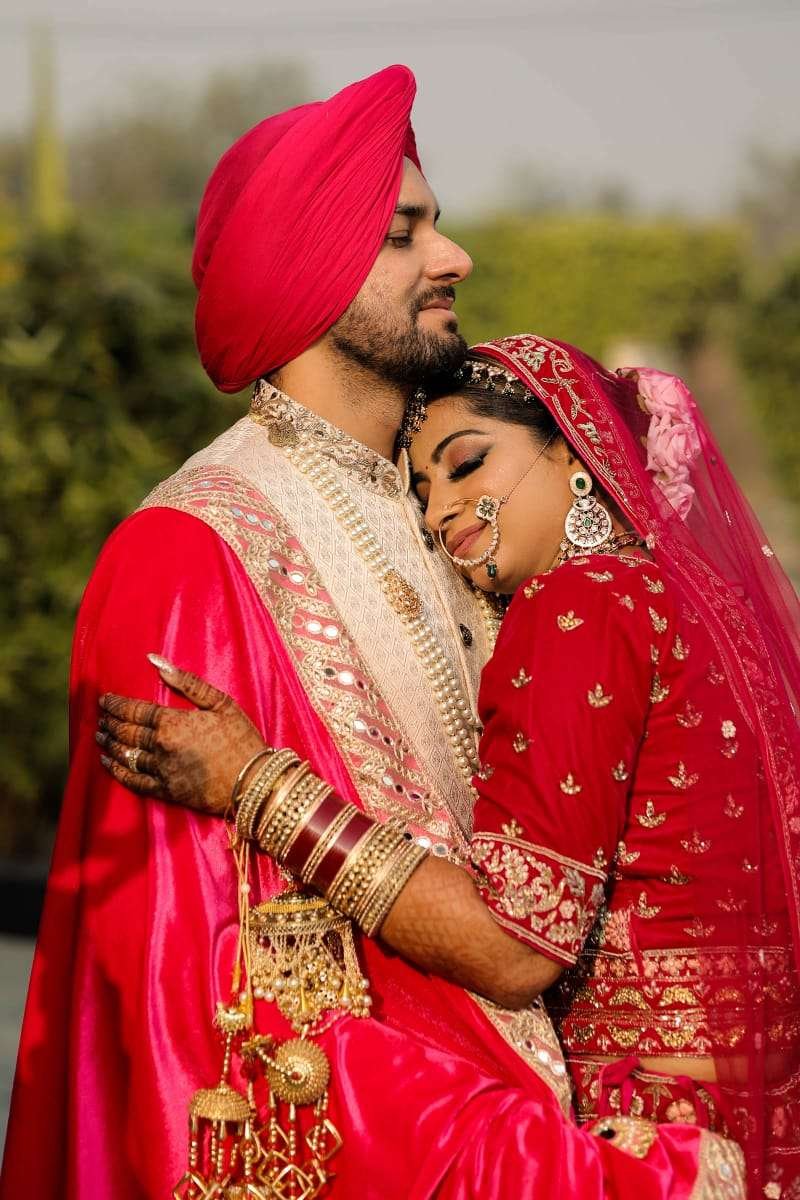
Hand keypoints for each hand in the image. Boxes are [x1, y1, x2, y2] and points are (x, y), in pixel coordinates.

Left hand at [96, 654, 266, 816]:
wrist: (254, 781)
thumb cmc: (241, 739)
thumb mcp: (220, 703)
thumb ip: (187, 682)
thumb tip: (155, 661)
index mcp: (173, 723)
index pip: (135, 711)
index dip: (117, 704)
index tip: (104, 700)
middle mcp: (161, 747)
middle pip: (126, 732)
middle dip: (110, 723)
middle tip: (100, 717)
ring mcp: (162, 771)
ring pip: (126, 755)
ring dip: (109, 744)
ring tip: (99, 736)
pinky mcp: (166, 791)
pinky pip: (134, 781)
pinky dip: (118, 771)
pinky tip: (108, 763)